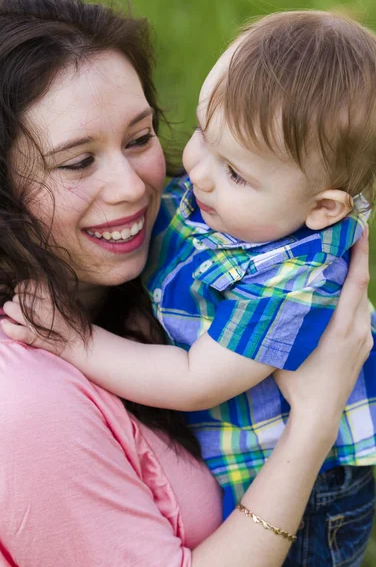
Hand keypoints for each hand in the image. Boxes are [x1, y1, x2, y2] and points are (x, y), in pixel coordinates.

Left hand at [1, 280, 78, 356]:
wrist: (82, 343)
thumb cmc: (74, 322)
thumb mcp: (68, 300)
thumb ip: (52, 294)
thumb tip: (30, 289)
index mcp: (54, 296)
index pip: (30, 285)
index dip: (21, 287)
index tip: (18, 291)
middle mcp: (46, 306)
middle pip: (19, 297)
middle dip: (16, 301)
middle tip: (17, 306)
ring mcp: (40, 322)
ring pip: (13, 310)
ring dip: (10, 311)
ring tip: (12, 315)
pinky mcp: (36, 337)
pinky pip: (14, 330)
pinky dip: (7, 327)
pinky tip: (6, 324)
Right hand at [275, 226, 372, 432]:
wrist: (320, 413)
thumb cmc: (298, 381)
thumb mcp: (288, 347)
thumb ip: (290, 320)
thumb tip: (278, 293)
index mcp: (342, 326)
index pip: (356, 281)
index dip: (359, 254)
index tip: (358, 230)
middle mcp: (359, 330)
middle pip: (361, 287)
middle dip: (356, 261)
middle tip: (344, 238)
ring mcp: (365, 340)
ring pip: (362, 302)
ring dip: (353, 282)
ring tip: (338, 264)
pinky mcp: (365, 348)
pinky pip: (361, 316)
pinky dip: (353, 300)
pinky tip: (337, 298)